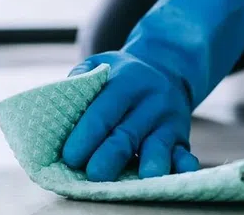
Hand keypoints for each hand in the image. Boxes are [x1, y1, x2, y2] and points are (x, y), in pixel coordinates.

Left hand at [62, 52, 199, 181]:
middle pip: (127, 133)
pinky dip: (183, 165)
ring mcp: (168, 120)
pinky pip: (184, 153)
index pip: (103, 111)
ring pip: (158, 145)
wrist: (165, 68)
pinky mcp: (181, 137)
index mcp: (125, 82)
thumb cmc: (120, 74)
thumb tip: (59, 105)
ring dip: (150, 163)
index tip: (70, 156)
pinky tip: (179, 174)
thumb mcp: (100, 64)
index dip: (87, 134)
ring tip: (142, 179)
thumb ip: (80, 78)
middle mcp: (149, 101)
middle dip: (111, 156)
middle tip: (94, 174)